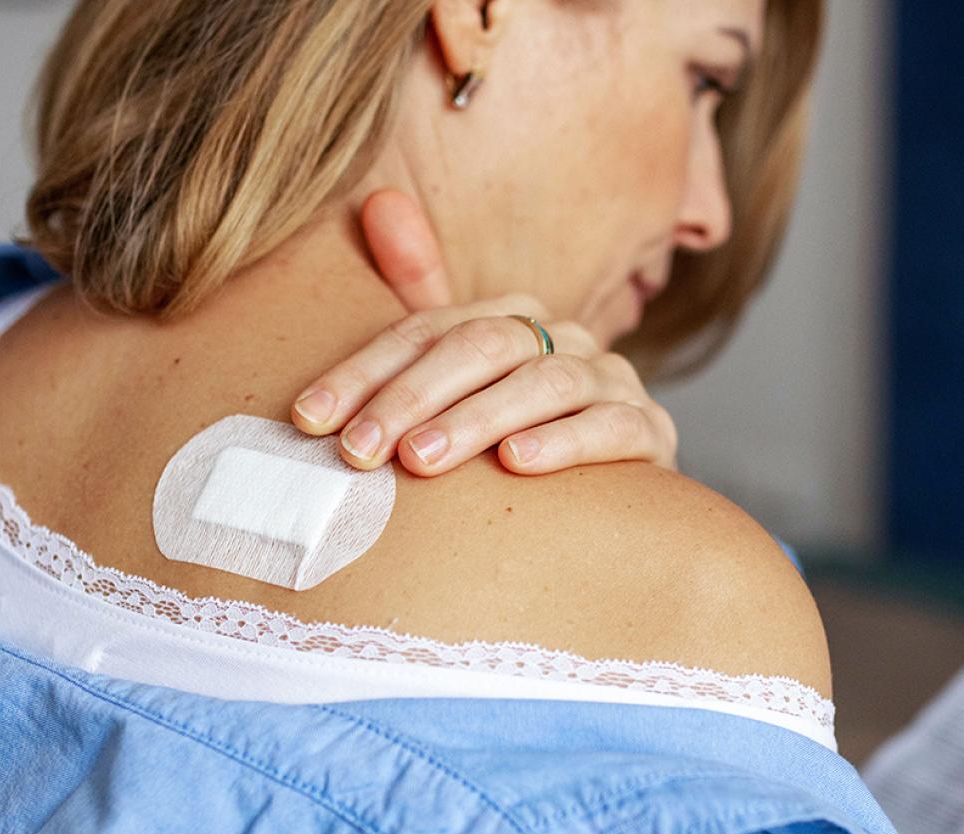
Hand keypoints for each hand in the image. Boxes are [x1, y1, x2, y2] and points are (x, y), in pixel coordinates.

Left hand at [291, 190, 678, 475]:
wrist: (615, 501)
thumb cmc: (519, 441)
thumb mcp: (462, 382)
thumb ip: (422, 299)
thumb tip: (378, 203)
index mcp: (515, 319)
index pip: (429, 329)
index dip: (366, 371)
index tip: (312, 418)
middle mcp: (566, 338)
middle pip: (484, 347)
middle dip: (413, 397)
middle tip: (360, 448)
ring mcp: (613, 382)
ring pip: (545, 384)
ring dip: (477, 419)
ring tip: (421, 460)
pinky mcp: (652, 433)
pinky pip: (611, 427)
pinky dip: (563, 442)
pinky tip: (517, 463)